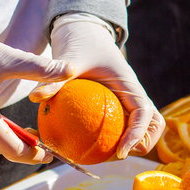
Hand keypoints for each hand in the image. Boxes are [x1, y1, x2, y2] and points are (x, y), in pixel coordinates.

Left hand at [29, 15, 164, 158]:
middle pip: (154, 124)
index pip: (144, 112)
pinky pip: (122, 125)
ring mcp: (128, 101)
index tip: (120, 152)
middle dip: (143, 143)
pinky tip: (87, 149)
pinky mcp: (118, 105)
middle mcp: (134, 94)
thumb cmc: (80, 45)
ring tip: (105, 156)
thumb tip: (35, 98)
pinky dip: (113, 139)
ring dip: (132, 144)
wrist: (86, 33)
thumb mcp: (69, 61)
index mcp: (129, 84)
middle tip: (117, 155)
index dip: (137, 134)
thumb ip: (55, 79)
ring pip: (144, 127)